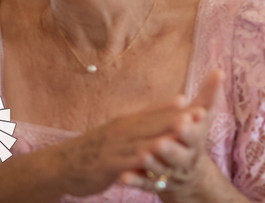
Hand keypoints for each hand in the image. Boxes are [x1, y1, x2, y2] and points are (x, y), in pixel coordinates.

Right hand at [45, 97, 191, 196]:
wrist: (61, 165)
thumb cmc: (96, 148)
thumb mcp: (123, 129)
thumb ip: (150, 116)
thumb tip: (180, 99)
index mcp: (130, 121)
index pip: (159, 114)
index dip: (182, 111)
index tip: (203, 106)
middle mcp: (124, 130)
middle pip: (155, 124)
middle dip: (179, 119)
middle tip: (202, 114)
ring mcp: (114, 146)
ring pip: (142, 141)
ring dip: (162, 136)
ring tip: (182, 133)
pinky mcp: (105, 163)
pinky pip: (124, 161)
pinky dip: (137, 160)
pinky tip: (149, 160)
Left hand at [122, 70, 224, 202]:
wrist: (189, 173)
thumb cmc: (193, 137)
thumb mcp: (203, 117)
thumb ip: (208, 95)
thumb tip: (219, 70)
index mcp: (196, 141)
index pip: (195, 135)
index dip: (189, 129)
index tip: (184, 120)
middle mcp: (185, 159)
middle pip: (179, 155)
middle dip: (170, 149)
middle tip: (160, 143)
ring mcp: (170, 173)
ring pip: (161, 170)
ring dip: (152, 164)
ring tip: (141, 156)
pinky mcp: (155, 183)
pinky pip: (145, 183)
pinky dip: (136, 181)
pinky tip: (123, 177)